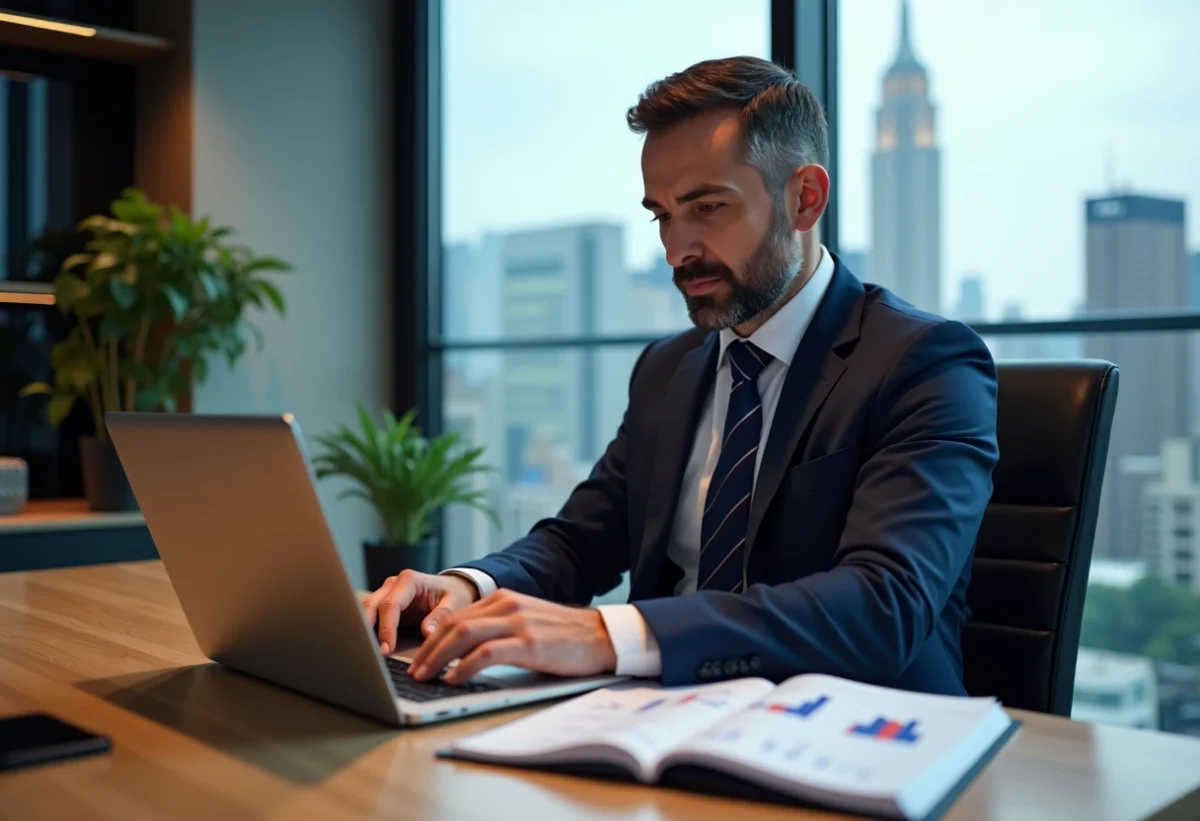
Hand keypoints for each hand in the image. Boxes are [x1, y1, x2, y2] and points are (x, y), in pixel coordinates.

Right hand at [362, 570, 479, 654]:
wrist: (453, 588)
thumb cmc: (454, 594)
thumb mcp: (455, 603)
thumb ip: (440, 616)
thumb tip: (426, 632)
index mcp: (409, 581)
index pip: (390, 605)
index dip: (386, 629)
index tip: (387, 649)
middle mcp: (393, 585)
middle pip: (371, 606)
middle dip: (367, 630)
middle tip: (371, 655)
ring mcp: (385, 593)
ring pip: (365, 611)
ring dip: (364, 631)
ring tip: (366, 653)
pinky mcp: (383, 605)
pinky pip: (370, 618)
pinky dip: (367, 632)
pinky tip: (368, 648)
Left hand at [408, 589, 617, 684]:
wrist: (602, 636)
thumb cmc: (564, 636)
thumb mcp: (526, 622)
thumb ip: (498, 628)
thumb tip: (463, 651)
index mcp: (504, 599)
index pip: (456, 617)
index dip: (432, 638)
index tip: (419, 658)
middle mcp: (507, 605)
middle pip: (453, 624)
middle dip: (428, 649)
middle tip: (414, 671)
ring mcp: (517, 623)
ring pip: (463, 635)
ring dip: (438, 658)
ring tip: (425, 676)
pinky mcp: (529, 643)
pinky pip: (486, 653)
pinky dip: (463, 666)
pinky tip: (453, 678)